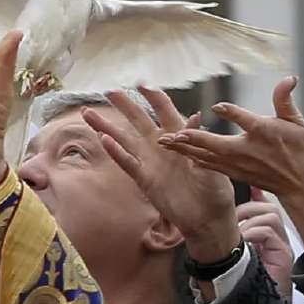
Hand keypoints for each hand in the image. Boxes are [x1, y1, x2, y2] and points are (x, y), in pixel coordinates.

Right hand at [83, 87, 238, 263]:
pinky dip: (116, 152)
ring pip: (125, 139)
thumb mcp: (212, 163)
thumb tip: (195, 116)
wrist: (208, 219)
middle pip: (138, 119)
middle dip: (124, 104)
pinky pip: (127, 163)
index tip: (140, 84)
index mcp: (181, 136)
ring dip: (107, 127)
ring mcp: (151, 161)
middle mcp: (162, 145)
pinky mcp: (144, 179)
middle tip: (108, 91)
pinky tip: (103, 140)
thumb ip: (200, 140)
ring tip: (88, 114)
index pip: (164, 109)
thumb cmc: (215, 190)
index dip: (152, 96)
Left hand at [160, 77, 303, 267]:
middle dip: (192, 139)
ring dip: (185, 150)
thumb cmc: (303, 151)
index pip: (246, 119)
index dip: (232, 112)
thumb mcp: (298, 123)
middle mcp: (248, 150)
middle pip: (215, 143)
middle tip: (170, 134)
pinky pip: (211, 166)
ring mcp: (240, 164)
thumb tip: (288, 78)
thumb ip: (285, 99)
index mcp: (263, 132)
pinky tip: (182, 157)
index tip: (218, 107)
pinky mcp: (237, 174)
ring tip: (164, 143)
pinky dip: (195, 160)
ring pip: (207, 156)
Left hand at [237, 190, 294, 301]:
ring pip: (270, 216)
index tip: (245, 185)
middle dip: (247, 208)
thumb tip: (216, 218)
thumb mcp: (233, 255)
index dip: (255, 194)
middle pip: (269, 207)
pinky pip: (269, 232)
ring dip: (249, 221)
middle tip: (232, 221)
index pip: (264, 207)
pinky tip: (243, 244)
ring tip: (237, 236)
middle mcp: (278, 238)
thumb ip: (230, 237)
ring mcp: (283, 246)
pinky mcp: (284, 255)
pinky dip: (253, 233)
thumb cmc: (243, 285)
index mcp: (266, 237)